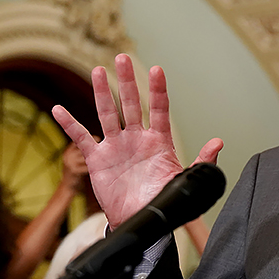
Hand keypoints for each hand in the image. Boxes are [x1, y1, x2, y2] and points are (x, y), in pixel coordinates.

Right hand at [52, 54, 222, 226]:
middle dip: (128, 81)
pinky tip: (59, 109)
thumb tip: (218, 142)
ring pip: (107, 114)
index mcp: (159, 142)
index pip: (159, 110)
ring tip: (99, 71)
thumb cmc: (163, 199)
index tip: (157, 70)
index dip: (158, 91)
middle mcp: (137, 138)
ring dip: (102, 93)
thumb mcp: (184, 181)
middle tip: (123, 58)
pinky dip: (70, 124)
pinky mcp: (98, 159)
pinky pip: (82, 138)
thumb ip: (202, 162)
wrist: (141, 220)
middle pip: (132, 104)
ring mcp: (116, 146)